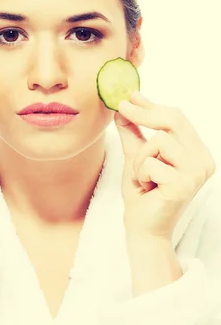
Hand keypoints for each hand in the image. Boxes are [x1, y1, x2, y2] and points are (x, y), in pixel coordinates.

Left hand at [113, 91, 215, 239]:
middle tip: (122, 108)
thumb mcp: (137, 156)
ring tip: (143, 177)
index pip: (178, 118)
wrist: (143, 228)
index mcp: (196, 152)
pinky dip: (140, 174)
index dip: (153, 105)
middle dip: (144, 113)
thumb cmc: (143, 195)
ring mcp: (196, 172)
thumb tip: (125, 107)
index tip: (132, 96)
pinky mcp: (184, 184)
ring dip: (140, 158)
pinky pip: (151, 162)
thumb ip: (134, 133)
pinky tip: (147, 188)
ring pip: (159, 141)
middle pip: (174, 120)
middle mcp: (203, 160)